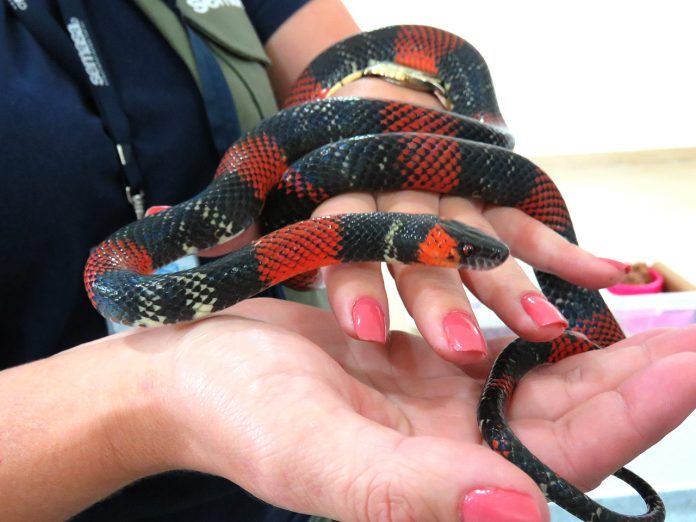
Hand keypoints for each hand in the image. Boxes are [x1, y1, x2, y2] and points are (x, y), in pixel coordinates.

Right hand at [143, 299, 695, 521]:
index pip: (556, 456)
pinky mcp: (423, 365)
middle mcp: (454, 448)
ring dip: (599, 345)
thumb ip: (408, 492)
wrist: (198, 369)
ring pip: (539, 377)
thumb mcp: (318, 455)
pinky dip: (538, 321)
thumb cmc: (244, 415)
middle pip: (566, 415)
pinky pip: (498, 343)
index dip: (629, 414)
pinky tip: (571, 298)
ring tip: (657, 308)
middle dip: (637, 375)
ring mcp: (441, 404)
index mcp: (440, 485)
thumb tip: (518, 515)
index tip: (692, 364)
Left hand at [315, 78, 628, 364]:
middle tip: (462, 349)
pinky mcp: (486, 184)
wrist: (378, 110)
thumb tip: (256, 284)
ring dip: (508, 281)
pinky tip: (602, 274)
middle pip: (419, 241)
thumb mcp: (302, 200)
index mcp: (344, 194)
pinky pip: (522, 217)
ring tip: (543, 327)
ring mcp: (449, 184)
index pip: (347, 235)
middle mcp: (400, 188)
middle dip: (440, 296)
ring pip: (477, 233)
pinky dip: (557, 248)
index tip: (367, 330)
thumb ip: (292, 238)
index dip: (356, 281)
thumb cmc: (335, 180)